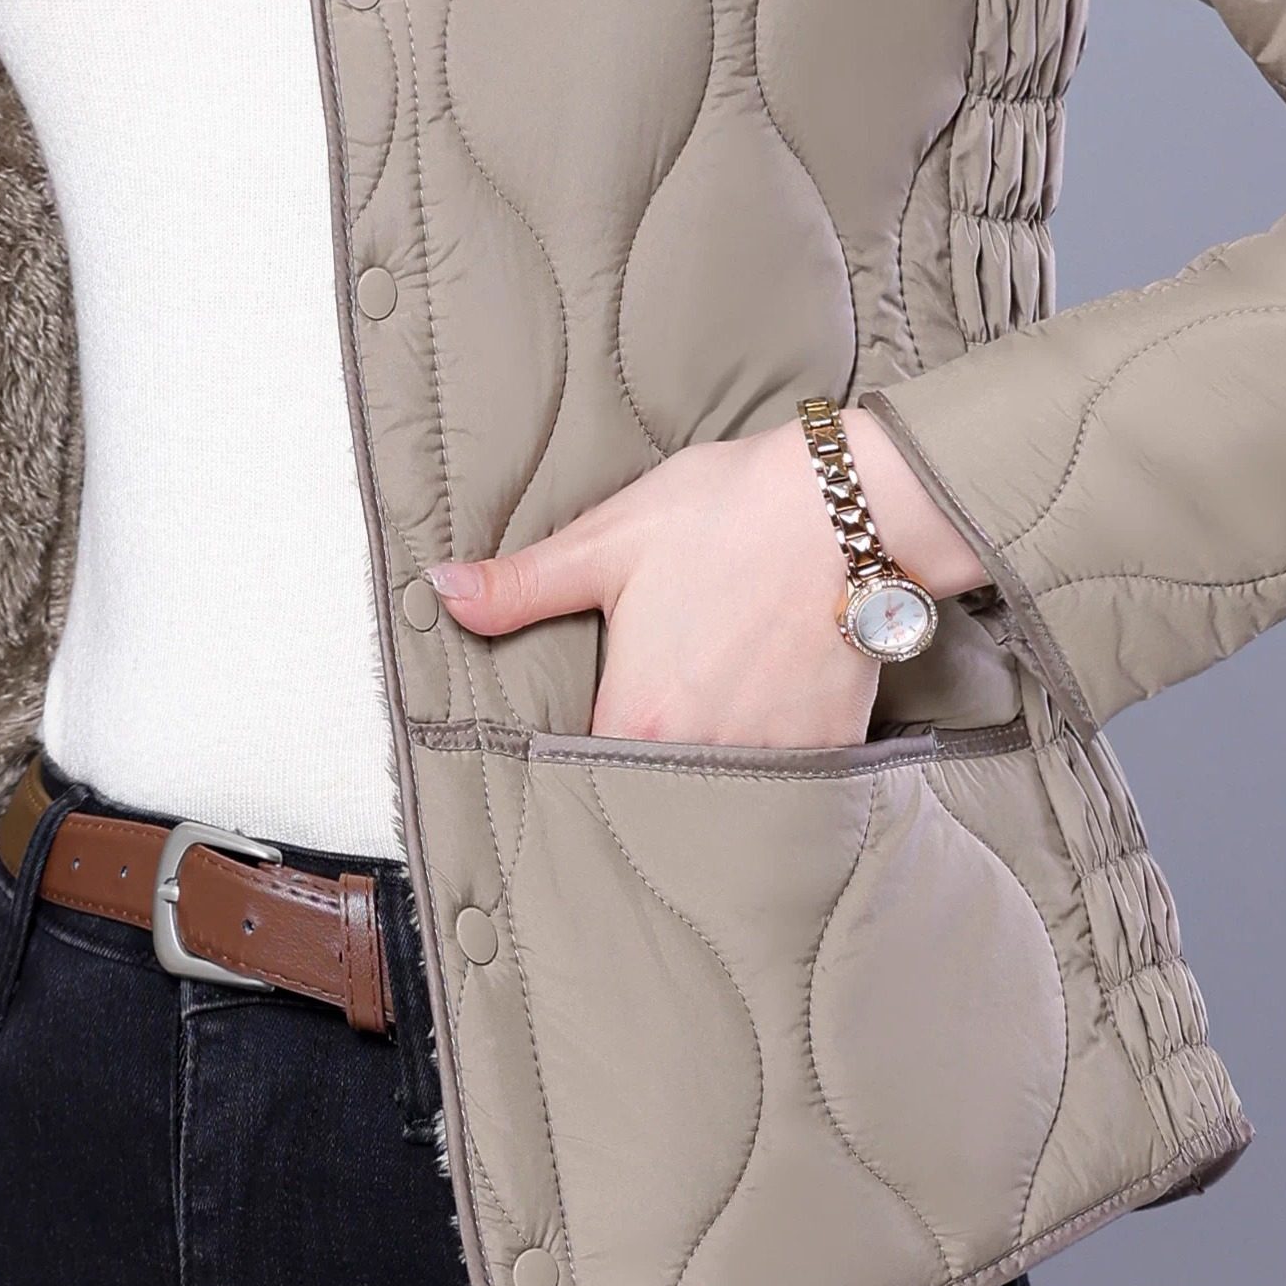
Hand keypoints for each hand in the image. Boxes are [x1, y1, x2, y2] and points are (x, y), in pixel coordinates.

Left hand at [427, 404, 989, 747]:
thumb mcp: (607, 540)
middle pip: (655, 783)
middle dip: (650, 755)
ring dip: (713, 754)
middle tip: (659, 707)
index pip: (584, 772)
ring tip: (715, 702)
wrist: (845, 502)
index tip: (580, 741)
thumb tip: (439, 595)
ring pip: (723, 781)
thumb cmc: (722, 512)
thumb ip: (521, 585)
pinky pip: (788, 773)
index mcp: (635, 714)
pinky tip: (769, 701)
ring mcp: (770, 756)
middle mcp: (700, 753)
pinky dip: (774, 748)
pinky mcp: (828, 745)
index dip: (577, 760)